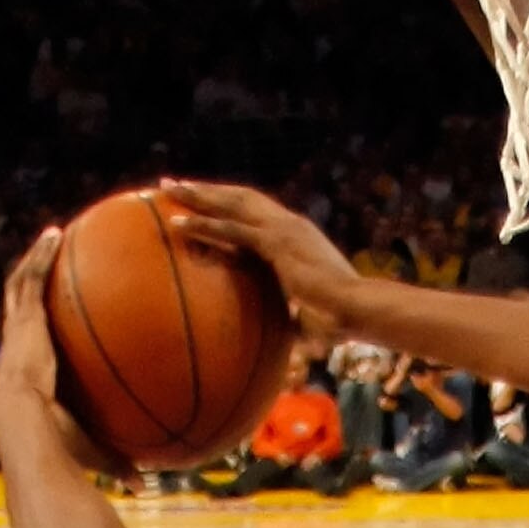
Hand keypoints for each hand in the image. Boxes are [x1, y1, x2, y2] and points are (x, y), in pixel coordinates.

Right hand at [0, 228, 125, 471]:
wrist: (26, 426)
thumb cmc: (54, 445)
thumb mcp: (93, 450)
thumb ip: (119, 461)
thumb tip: (146, 485)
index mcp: (30, 376)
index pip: (35, 350)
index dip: (40, 333)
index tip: (52, 322)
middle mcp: (19, 348)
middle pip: (24, 311)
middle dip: (34, 288)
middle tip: (50, 268)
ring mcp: (19, 331)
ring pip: (23, 285)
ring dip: (36, 260)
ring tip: (54, 237)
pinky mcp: (24, 317)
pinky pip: (31, 277)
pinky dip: (41, 255)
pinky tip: (56, 234)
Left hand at [162, 179, 357, 343]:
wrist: (360, 310)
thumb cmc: (343, 320)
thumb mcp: (311, 316)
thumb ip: (295, 318)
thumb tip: (290, 342)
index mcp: (297, 235)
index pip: (256, 211)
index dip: (228, 204)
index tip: (205, 201)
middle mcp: (288, 224)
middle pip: (239, 197)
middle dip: (206, 189)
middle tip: (175, 185)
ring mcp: (282, 230)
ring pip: (231, 203)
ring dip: (198, 196)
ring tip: (168, 191)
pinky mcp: (277, 243)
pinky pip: (232, 229)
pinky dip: (205, 224)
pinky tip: (179, 223)